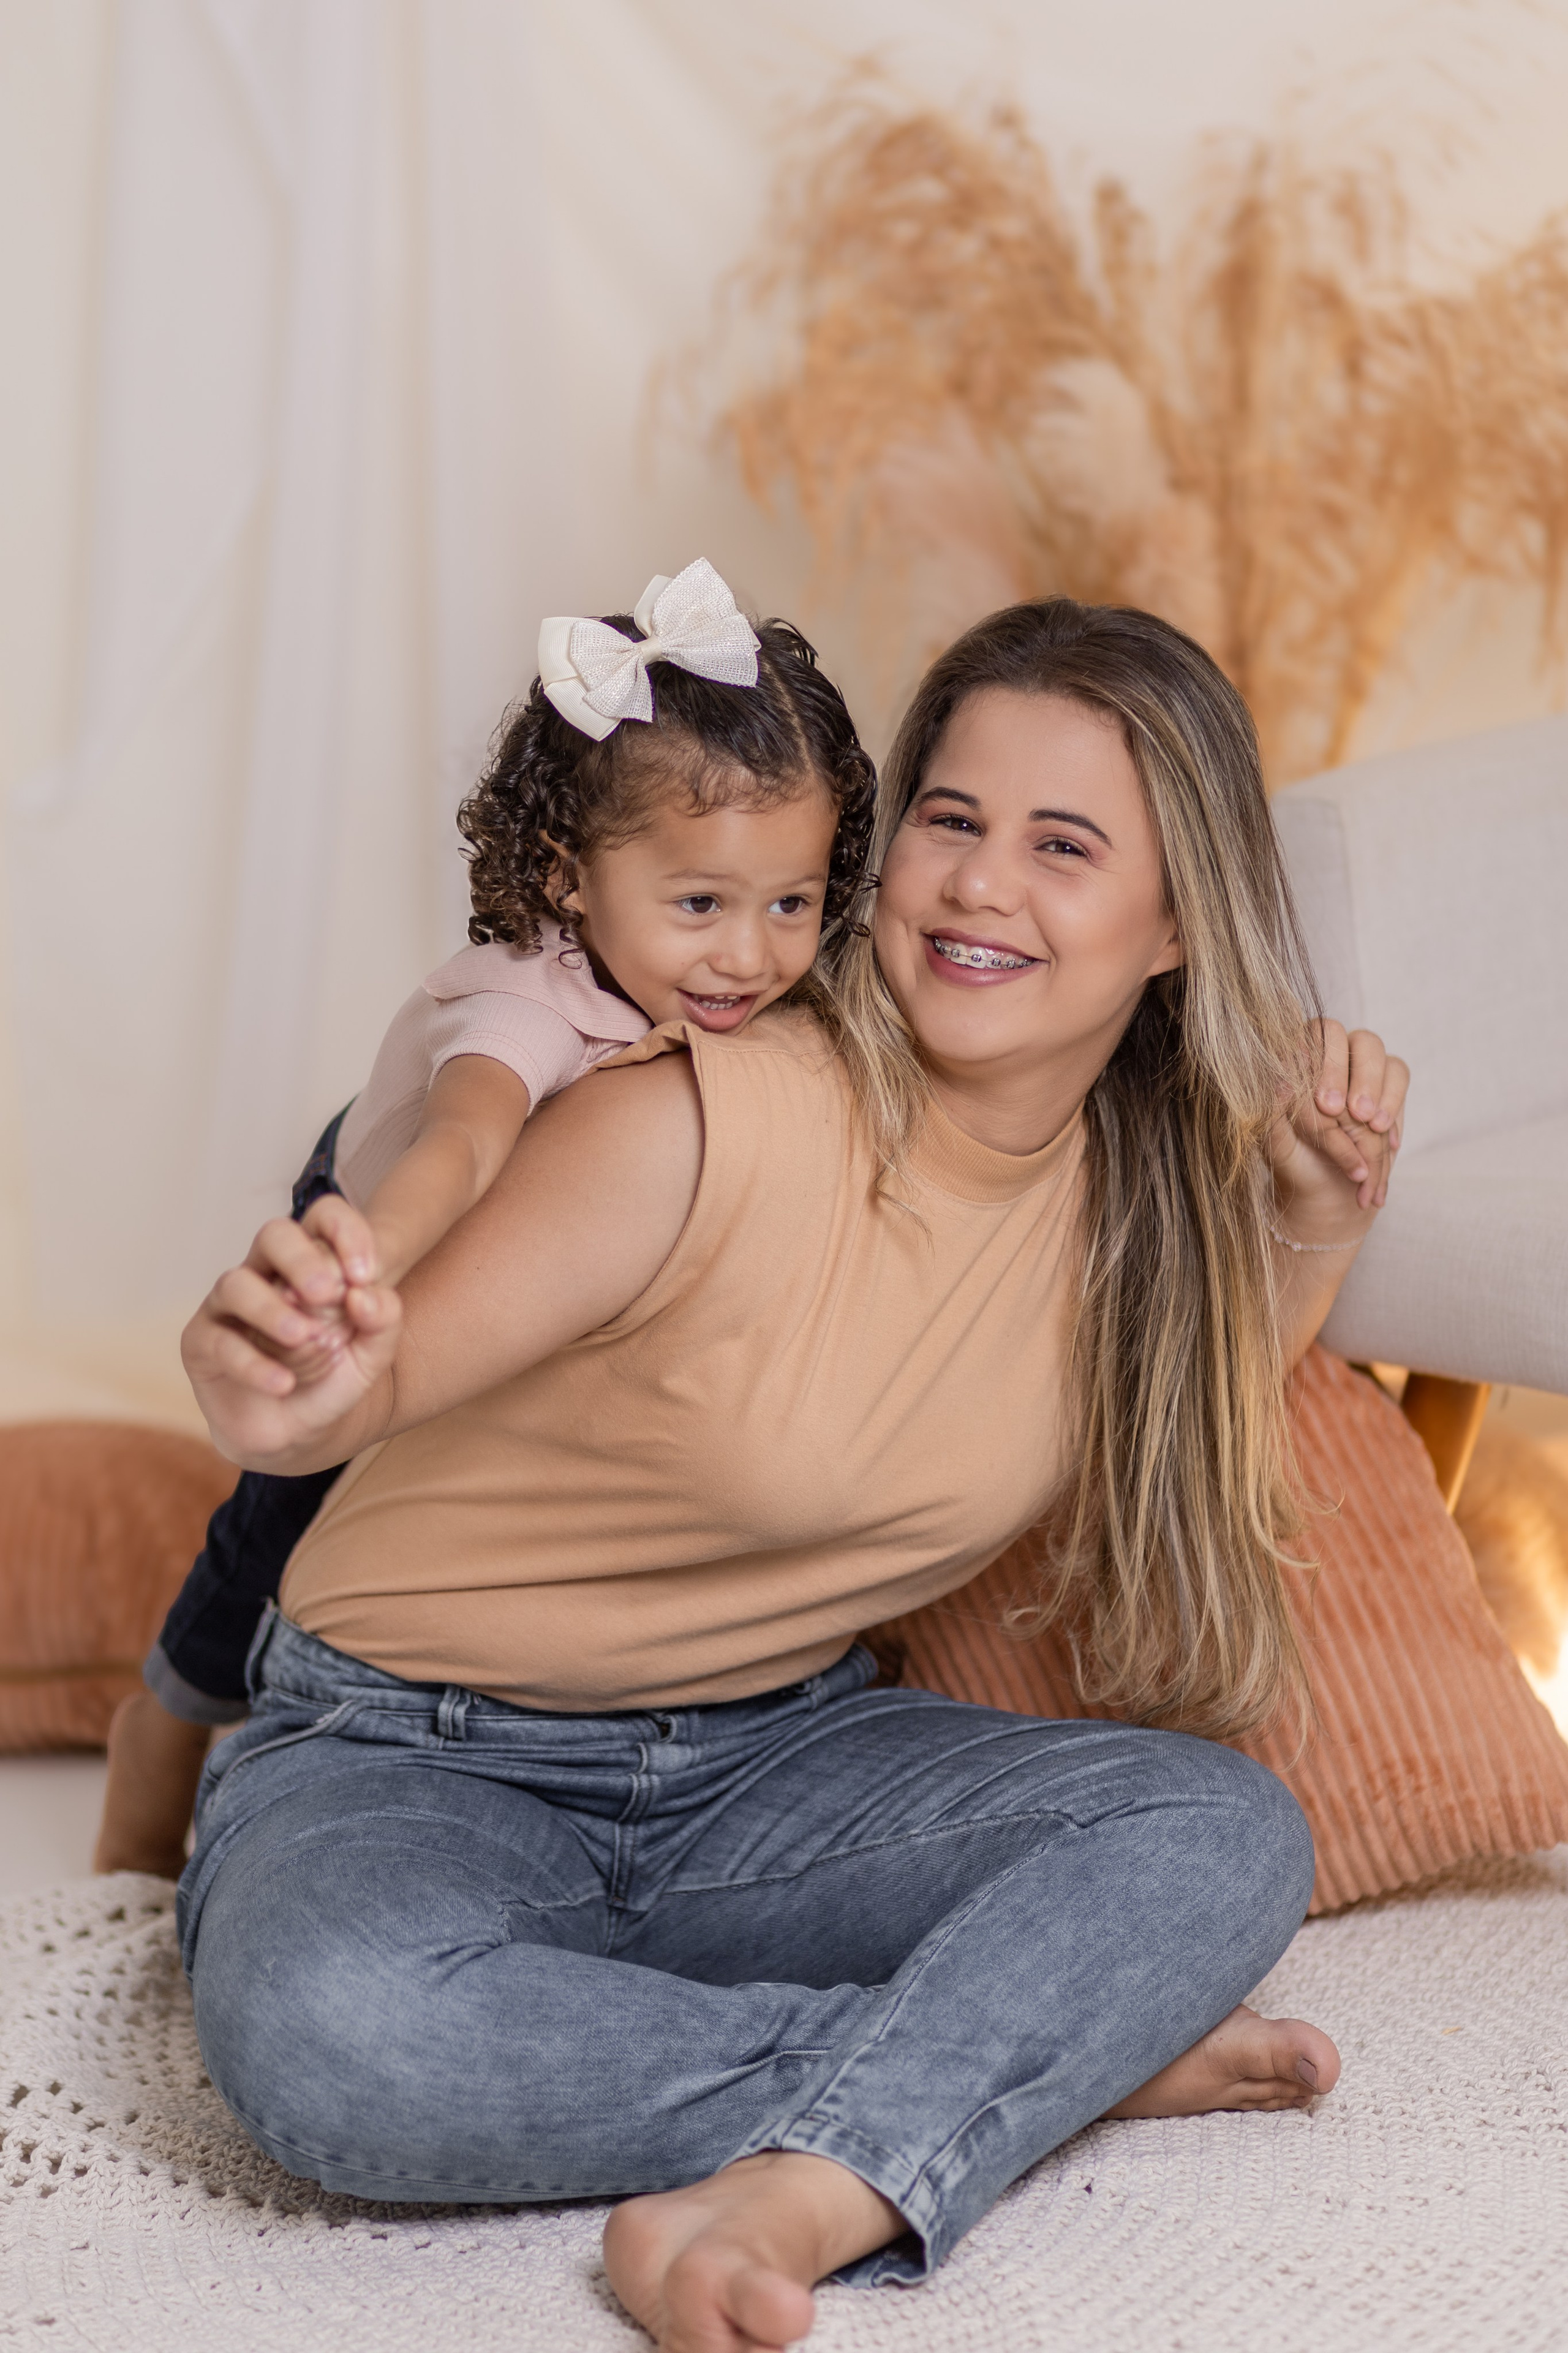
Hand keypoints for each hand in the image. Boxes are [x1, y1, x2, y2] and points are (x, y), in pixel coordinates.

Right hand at [181, 1213, 400, 1467]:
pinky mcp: (201, 1341)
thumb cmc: (333, 1379)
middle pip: (274, 1235)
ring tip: (305, 1339)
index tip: (368, 1275)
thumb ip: (384, 1323)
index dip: (347, 1233)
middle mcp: (266, 1272)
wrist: (298, 1434)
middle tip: (330, 1293)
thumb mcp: (372, 1356)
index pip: (325, 1218)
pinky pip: (220, 1340)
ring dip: (273, 1310)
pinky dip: (254, 1363)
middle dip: (303, 1259)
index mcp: (311, 1262)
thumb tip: (366, 1295)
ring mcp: (228, 1304)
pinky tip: (283, 1383)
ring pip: (237, 1283)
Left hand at [1268, 1020, 1408, 1244]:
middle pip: (1350, 1037)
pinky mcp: (1386, 1082)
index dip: (1327, 1065)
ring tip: (1373, 1127)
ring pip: (1376, 1050)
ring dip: (1377, 1087)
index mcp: (1295, 1062)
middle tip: (1357, 1116)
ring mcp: (1358, 1065)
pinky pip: (1398, 1074)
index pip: (1314, 1036)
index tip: (1329, 1107)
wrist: (1327, 1191)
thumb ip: (1273, 1118)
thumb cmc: (1296, 1165)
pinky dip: (1393, 1102)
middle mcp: (1327, 1055)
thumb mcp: (1279, 1149)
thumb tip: (1277, 1084)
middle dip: (1359, 1075)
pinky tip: (1384, 1133)